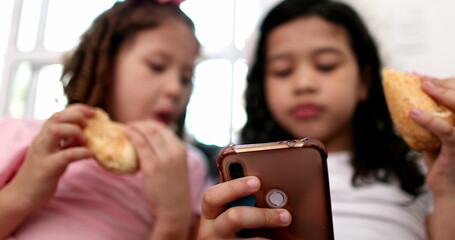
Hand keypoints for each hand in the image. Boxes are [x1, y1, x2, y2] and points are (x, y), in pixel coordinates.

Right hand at [6, 104, 95, 209]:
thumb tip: (91, 134)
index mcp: (44, 136)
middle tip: (90, 123)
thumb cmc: (44, 173)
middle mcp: (41, 141)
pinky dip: (81, 152)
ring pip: (55, 131)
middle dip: (76, 115)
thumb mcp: (57, 154)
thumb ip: (69, 143)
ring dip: (74, 131)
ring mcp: (43, 154)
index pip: (58, 114)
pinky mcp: (47, 168)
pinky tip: (90, 154)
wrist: (23, 196)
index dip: (77, 109)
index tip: (93, 111)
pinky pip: (65, 155)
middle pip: (56, 117)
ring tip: (85, 139)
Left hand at [125, 121, 191, 235]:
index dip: (149, 124)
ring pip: (147, 133)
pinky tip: (125, 134)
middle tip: (130, 126)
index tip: (140, 126)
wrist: (175, 208)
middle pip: (154, 128)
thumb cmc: (173, 189)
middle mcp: (174, 150)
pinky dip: (132, 136)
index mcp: (181, 149)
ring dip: (134, 127)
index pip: (163, 129)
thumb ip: (168, 154)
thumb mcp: (176, 166)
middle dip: (141, 124)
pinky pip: (140, 145)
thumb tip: (152, 145)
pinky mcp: (152, 166)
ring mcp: (164, 158)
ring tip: (126, 128)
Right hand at [197, 176, 291, 238]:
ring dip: (270, 236)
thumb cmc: (236, 224)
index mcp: (210, 211)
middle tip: (286, 216)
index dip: (235, 187)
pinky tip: (280, 239)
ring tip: (286, 229)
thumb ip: (243, 199)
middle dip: (263, 215)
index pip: (213, 196)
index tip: (257, 182)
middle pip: (234, 218)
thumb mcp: (232, 209)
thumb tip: (270, 192)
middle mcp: (211, 230)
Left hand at [410, 77, 454, 196]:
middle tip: (421, 77)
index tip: (421, 76)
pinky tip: (413, 113)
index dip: (443, 83)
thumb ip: (427, 124)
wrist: (448, 190)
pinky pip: (445, 131)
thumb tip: (407, 107)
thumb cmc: (442, 164)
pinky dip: (429, 120)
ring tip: (422, 86)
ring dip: (440, 95)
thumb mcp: (433, 138)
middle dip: (442, 83)